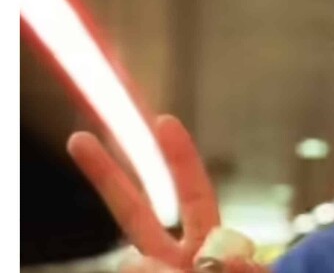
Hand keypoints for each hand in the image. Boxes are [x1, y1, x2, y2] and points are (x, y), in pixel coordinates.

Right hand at [67, 115, 261, 271]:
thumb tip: (142, 259)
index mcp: (210, 246)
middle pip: (136, 214)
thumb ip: (211, 263)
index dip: (181, 158)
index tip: (165, 119)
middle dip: (107, 177)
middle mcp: (177, 260)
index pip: (194, 193)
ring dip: (155, 270)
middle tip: (78, 139)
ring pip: (133, 263)